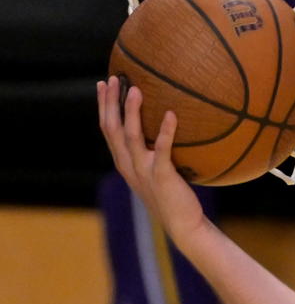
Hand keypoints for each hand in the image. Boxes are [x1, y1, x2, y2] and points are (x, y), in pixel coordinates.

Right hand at [98, 77, 207, 244]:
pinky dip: (166, 131)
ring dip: (131, 111)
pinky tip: (171, 114)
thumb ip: (153, 153)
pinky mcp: (162, 176)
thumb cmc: (173, 197)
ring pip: (131, 136)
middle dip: (109, 102)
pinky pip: (162, 150)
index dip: (103, 106)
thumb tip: (165, 125)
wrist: (183, 225)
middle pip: (112, 128)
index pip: (107, 130)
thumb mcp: (156, 172)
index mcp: (124, 163)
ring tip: (136, 90)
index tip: (103, 84)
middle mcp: (128, 165)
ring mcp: (143, 171)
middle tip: (113, 78)